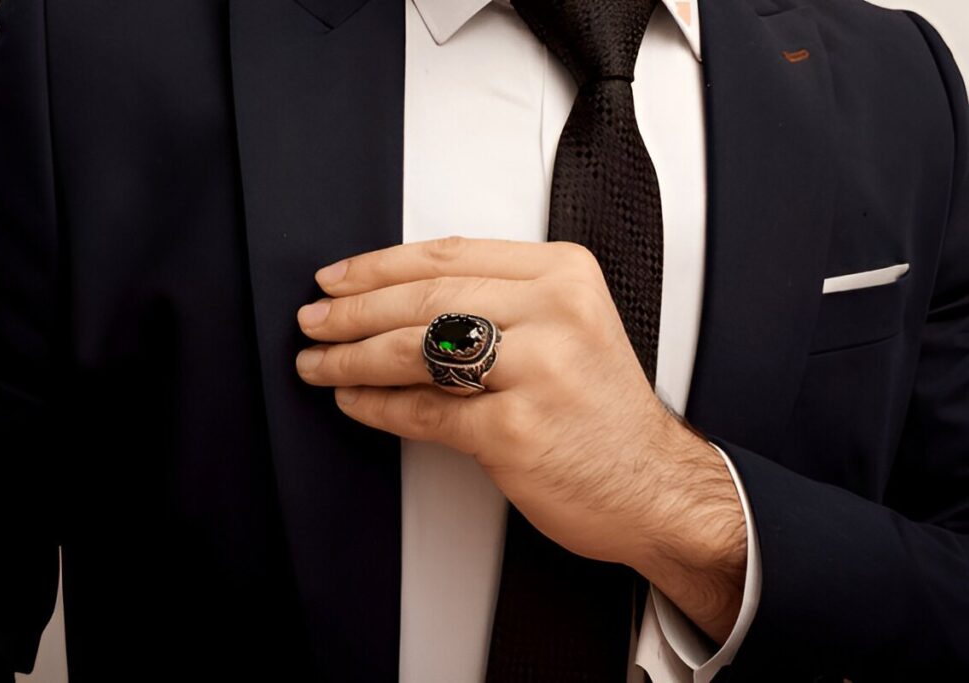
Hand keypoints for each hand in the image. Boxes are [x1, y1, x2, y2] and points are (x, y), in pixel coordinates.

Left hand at [295, 236, 744, 640]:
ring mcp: (537, 371)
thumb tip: (395, 298)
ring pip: (415, 350)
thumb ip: (499, 301)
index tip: (338, 278)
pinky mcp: (515, 429)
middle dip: (353, 311)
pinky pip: (423, 410)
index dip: (379, 266)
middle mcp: (554, 313)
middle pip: (425, 298)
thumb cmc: (604, 411)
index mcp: (563, 275)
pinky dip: (377, 406)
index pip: (448, 255)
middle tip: (314, 322)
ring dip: (352, 358)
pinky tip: (352, 401)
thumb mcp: (570, 327)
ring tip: (318, 363)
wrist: (654, 484)